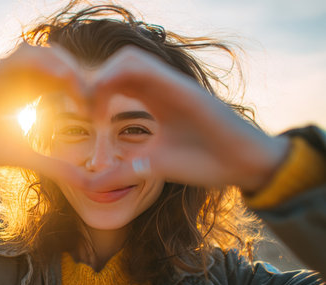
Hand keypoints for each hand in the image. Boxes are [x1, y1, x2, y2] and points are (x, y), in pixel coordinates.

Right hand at [0, 43, 88, 186]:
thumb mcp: (25, 156)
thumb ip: (56, 166)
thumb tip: (88, 183)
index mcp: (29, 93)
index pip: (64, 78)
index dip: (84, 89)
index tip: (95, 113)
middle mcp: (18, 79)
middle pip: (58, 59)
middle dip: (80, 76)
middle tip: (91, 101)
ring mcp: (0, 74)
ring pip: (39, 52)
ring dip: (63, 66)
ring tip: (77, 90)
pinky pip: (14, 60)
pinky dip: (37, 66)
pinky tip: (52, 84)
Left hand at [91, 46, 288, 191]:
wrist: (242, 165)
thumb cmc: (202, 162)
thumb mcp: (149, 167)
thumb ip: (118, 172)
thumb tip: (88, 184)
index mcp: (154, 99)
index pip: (116, 80)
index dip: (93, 93)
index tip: (85, 119)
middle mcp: (161, 86)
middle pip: (117, 64)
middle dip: (92, 83)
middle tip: (83, 112)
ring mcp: (171, 84)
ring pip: (126, 59)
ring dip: (102, 79)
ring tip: (94, 112)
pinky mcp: (182, 88)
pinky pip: (142, 67)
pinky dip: (115, 79)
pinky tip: (107, 110)